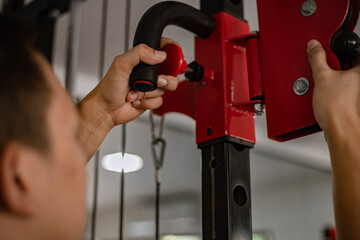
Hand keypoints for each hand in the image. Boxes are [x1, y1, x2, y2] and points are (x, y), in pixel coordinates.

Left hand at [78, 37, 179, 158]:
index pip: (164, 49)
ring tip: (136, 92)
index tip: (174, 59)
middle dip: (166, 79)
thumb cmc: (108, 88)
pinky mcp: (151, 99)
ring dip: (149, 92)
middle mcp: (149, 72)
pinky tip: (136, 100)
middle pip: (172, 71)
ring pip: (166, 88)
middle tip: (157, 81)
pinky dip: (147, 102)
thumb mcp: (121, 64)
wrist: (106, 109)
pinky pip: (160, 101)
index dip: (173, 52)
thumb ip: (139, 53)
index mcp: (143, 59)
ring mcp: (151, 86)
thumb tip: (159, 54)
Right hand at [308, 39, 359, 239]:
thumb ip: (317, 58)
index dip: (342, 46)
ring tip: (320, 83)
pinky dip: (330, 92)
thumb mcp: (322, 76)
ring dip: (330, 79)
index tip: (331, 47)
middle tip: (322, 65)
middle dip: (334, 63)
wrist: (340, 132)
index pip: (355, 49)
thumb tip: (314, 46)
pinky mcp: (350, 104)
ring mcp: (357, 94)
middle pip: (348, 63)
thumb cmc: (337, 109)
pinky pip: (339, 92)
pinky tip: (322, 95)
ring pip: (343, 79)